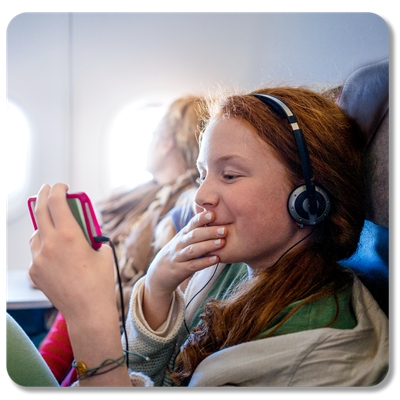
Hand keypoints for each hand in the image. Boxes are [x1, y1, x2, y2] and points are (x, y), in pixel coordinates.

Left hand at [29, 183, 115, 323]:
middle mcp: (50, 243)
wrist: (87, 310)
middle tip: (48, 190)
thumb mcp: (103, 253)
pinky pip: (36, 252)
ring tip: (55, 228)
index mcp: (70, 235)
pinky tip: (56, 255)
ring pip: (36, 232)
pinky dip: (44, 247)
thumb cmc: (100, 281)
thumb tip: (87, 229)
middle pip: (40, 210)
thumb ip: (94, 237)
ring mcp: (39, 258)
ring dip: (44, 225)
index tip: (62, 186)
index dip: (58, 189)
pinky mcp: (34, 272)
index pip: (57, 201)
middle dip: (44, 195)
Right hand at [143, 210, 226, 328]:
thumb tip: (215, 215)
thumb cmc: (178, 253)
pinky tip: (216, 259)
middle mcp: (180, 243)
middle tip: (224, 229)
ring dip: (208, 245)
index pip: (192, 224)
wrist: (159, 273)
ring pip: (193, 250)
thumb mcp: (184, 239)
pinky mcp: (180, 270)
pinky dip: (205, 262)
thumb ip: (197, 230)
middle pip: (194, 235)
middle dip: (209, 231)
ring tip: (222, 242)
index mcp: (183, 234)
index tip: (213, 214)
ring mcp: (179, 257)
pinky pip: (193, 265)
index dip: (201, 218)